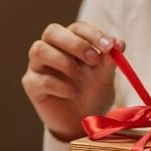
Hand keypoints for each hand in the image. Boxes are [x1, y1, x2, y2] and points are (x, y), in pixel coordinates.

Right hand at [21, 21, 124, 141]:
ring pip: (39, 50)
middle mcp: (51, 49)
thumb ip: (109, 61)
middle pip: (52, 31)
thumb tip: (119, 43)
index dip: (92, 34)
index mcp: (71, 42)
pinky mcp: (31, 85)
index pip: (77, 28)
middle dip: (75, 43)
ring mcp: (38, 66)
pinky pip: (39, 79)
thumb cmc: (92, 94)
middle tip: (94, 59)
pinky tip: (71, 93)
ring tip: (78, 77)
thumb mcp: (104, 78)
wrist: (82, 122)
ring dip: (63, 61)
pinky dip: (59, 86)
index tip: (109, 46)